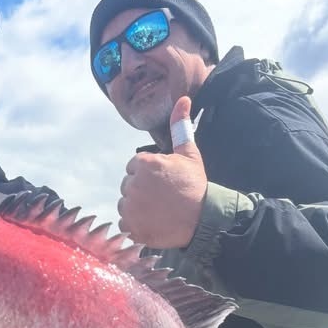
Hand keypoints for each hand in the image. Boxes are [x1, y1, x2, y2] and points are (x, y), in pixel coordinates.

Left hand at [117, 96, 206, 248]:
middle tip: (161, 198)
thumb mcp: (190, 153)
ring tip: (157, 211)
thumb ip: (180, 126)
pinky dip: (134, 226)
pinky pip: (124, 224)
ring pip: (125, 204)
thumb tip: (183, 99)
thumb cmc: (195, 185)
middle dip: (140, 191)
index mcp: (145, 164)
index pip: (133, 167)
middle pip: (127, 186)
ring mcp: (132, 207)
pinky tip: (152, 222)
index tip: (163, 182)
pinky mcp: (131, 227)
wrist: (202, 220)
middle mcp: (134, 184)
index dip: (148, 174)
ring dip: (136, 208)